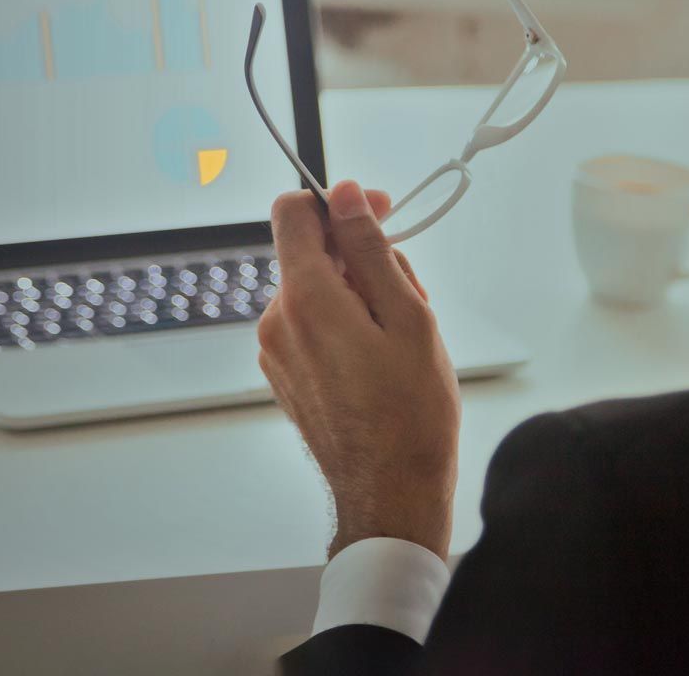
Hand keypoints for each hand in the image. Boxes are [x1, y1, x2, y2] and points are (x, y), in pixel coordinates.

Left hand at [258, 181, 460, 562]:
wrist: (391, 495)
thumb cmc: (411, 412)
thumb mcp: (408, 316)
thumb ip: (370, 248)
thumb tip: (345, 194)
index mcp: (305, 299)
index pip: (293, 212)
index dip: (338, 202)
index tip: (377, 214)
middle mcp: (277, 320)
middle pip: (312, 253)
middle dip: (361, 258)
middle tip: (411, 295)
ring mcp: (276, 351)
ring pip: (317, 290)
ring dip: (359, 294)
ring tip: (402, 336)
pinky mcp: (284, 373)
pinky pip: (311, 323)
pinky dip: (345, 322)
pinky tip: (380, 356)